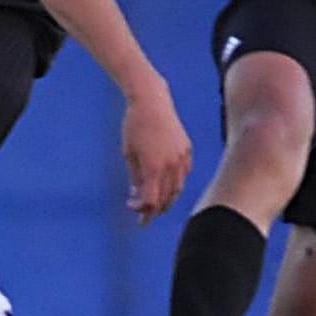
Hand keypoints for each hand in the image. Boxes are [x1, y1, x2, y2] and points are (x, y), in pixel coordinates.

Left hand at [121, 76, 191, 222]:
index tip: (134, 212)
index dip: (142, 211)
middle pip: (166, 199)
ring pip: (177, 189)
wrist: (151, 101)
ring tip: (155, 202)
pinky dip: (175, 183)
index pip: (151, 201)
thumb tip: (139, 195)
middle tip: (144, 214)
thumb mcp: (128, 154)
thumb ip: (135, 177)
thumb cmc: (134, 126)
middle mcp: (171, 165)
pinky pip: (184, 174)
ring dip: (166, 199)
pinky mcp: (187, 150)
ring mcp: (182, 158)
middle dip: (154, 210)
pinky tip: (166, 183)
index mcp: (154, 168)